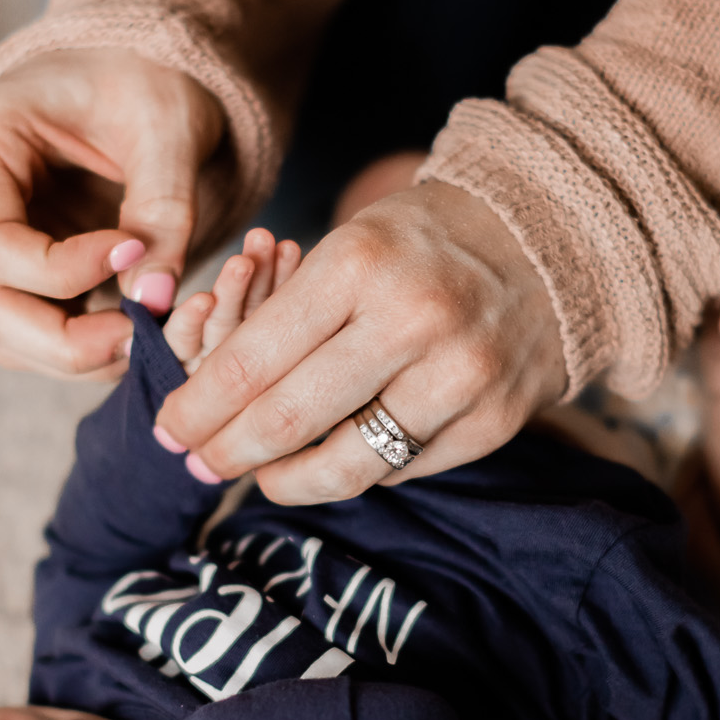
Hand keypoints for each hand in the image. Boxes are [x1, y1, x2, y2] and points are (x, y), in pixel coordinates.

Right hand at [0, 46, 224, 381]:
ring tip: (147, 335)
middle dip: (64, 340)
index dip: (61, 272)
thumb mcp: (168, 127)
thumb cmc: (145, 81)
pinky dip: (83, 348)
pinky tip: (135, 330)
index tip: (133, 251)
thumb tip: (153, 300)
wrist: (137, 74)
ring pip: (4, 331)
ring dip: (75, 353)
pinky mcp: (15, 270)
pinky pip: (33, 332)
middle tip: (141, 337)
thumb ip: (164, 208)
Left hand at [153, 181, 566, 504]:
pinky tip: (337, 458)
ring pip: (347, 465)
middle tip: (197, 467)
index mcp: (356, 265)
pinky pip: (402, 469)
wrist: (551, 238)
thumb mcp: (346, 247)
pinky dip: (360, 471)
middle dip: (226, 453)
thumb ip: (282, 317)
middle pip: (287, 420)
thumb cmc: (423, 242)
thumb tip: (209, 399)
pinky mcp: (494, 421)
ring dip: (287, 482)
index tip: (169, 431)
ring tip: (262, 476)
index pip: (250, 361)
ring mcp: (459, 376)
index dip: (197, 409)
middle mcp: (411, 321)